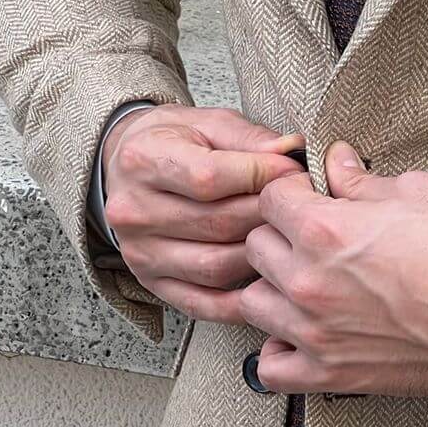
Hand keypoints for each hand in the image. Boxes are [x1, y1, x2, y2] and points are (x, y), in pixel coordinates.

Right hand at [101, 105, 306, 322]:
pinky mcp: (152, 282)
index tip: (292, 170)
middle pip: (218, 223)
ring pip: (216, 265)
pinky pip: (203, 303)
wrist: (126, 168)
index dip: (261, 176)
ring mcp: (140, 252)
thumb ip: (250, 138)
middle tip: (301, 205)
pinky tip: (268, 284)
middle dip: (269, 214)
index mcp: (142, 161)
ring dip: (262, 255)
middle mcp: (133, 211)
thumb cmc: (174, 142)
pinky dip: (241, 302)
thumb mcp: (207, 123)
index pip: (209, 178)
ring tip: (286, 236)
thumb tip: (292, 149)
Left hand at [238, 143, 427, 396]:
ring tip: (304, 287)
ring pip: (252, 304)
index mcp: (324, 228)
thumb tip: (336, 161)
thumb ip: (363, 180)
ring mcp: (314, 330)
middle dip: (280, 237)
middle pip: (254, 247)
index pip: (269, 197)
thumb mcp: (417, 194)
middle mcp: (308, 280)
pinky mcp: (329, 372)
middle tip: (311, 241)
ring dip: (274, 291)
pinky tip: (299, 336)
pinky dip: (277, 352)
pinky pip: (270, 368)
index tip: (310, 199)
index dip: (292, 193)